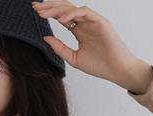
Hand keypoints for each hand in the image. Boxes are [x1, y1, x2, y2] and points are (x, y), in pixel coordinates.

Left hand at [32, 1, 152, 91]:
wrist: (117, 71)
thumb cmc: (100, 66)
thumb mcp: (74, 59)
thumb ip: (60, 48)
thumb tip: (45, 38)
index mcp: (79, 31)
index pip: (62, 17)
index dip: (49, 14)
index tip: (36, 13)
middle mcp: (85, 23)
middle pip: (65, 9)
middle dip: (49, 7)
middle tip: (35, 7)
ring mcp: (93, 21)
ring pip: (73, 8)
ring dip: (58, 8)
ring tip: (44, 12)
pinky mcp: (101, 22)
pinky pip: (85, 12)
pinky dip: (73, 14)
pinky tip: (62, 19)